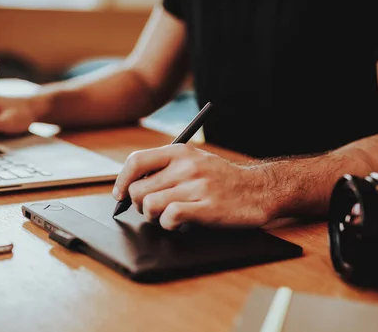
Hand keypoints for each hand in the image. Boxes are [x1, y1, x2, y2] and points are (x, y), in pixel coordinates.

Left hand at [112, 144, 281, 229]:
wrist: (258, 190)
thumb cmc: (221, 179)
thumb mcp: (194, 161)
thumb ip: (165, 168)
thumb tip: (130, 186)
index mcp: (180, 152)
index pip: (136, 162)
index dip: (121, 181)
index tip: (119, 194)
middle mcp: (186, 166)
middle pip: (139, 190)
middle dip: (141, 205)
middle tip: (153, 209)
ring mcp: (197, 186)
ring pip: (150, 205)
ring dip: (154, 217)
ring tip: (168, 216)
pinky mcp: (206, 207)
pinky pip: (169, 218)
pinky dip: (168, 224)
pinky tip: (179, 223)